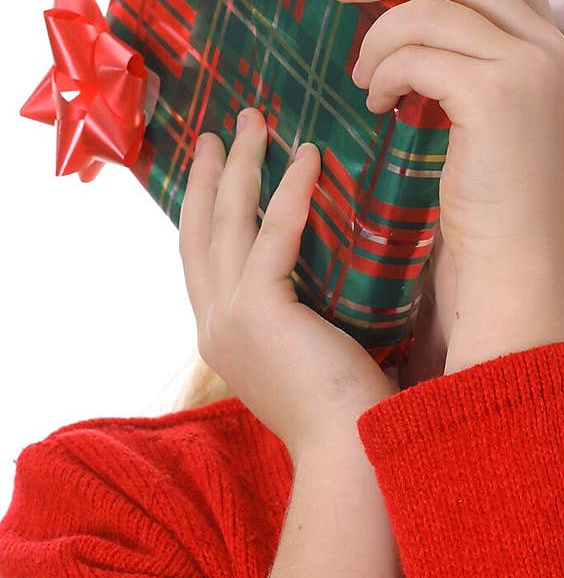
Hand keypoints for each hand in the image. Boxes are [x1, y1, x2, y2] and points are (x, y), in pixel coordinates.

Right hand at [179, 109, 398, 460]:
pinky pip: (273, 234)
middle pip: (199, 231)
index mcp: (222, 339)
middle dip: (208, 174)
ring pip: (226, 223)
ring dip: (239, 165)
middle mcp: (213, 327)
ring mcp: (228, 320)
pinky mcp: (258, 313)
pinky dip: (290, 191)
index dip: (204, 209)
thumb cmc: (349, 415)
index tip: (214, 167)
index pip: (203, 260)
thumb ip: (304, 318)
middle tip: (221, 127)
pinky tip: (308, 155)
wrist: (351, 457)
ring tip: (253, 119)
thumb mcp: (311, 356)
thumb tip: (333, 279)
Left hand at [327, 0, 563, 269]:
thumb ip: (466, 50)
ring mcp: (524, 64)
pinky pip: (415, 56)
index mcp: (546, 37)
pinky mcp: (495, 94)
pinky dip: (384, 75)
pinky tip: (379, 104)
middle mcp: (544, 41)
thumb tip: (406, 0)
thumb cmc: (492, 192)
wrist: (514, 255)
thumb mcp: (485, 105)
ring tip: (365, 81)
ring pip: (427, 11)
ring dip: (379, 41)